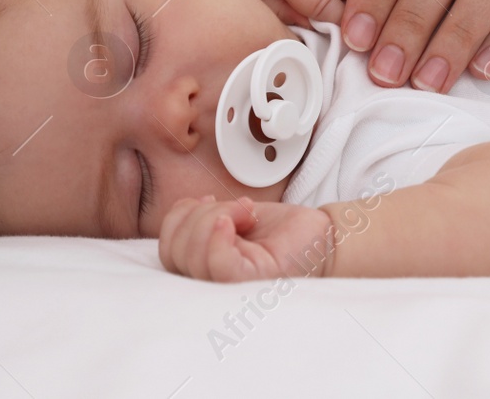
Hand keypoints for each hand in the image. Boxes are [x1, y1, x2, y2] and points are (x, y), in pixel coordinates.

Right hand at [158, 195, 334, 280]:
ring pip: (192, 253)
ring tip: (248, 213)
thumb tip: (188, 208)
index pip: (167, 250)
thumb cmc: (282, 231)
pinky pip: (218, 264)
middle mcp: (213, 283)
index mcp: (205, 267)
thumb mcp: (233, 215)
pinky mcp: (251, 283)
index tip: (209, 201)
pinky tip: (236, 222)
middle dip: (201, 214)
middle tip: (240, 208)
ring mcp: (230, 288)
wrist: (323, 236)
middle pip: (174, 250)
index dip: (178, 218)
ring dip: (218, 216)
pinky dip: (219, 236)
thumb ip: (203, 217)